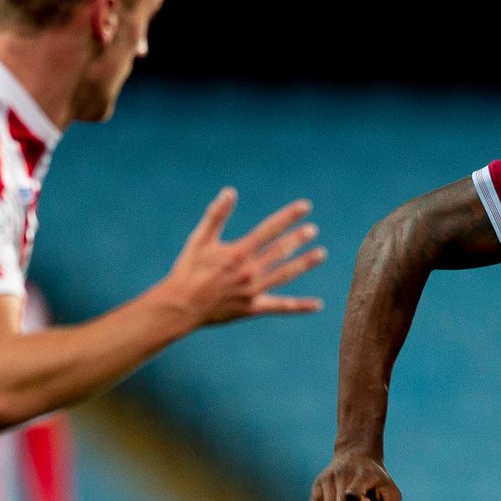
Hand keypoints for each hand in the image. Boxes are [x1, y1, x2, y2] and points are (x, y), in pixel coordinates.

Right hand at [157, 188, 327, 327]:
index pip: (269, 229)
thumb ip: (216, 215)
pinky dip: (299, 306)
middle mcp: (250, 271)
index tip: (305, 207)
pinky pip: (280, 307)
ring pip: (285, 274)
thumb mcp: (199, 240)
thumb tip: (230, 191)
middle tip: (313, 230)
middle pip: (280, 250)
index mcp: (239, 252)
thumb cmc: (187, 271)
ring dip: (304, 263)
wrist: (180, 307)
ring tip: (321, 254)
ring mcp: (254, 291)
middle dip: (298, 238)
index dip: (288, 216)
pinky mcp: (253, 308)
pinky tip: (317, 305)